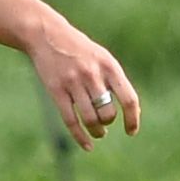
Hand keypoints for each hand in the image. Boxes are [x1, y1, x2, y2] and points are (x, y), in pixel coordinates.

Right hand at [23, 14, 140, 149]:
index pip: (128, 99)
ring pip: (90, 119)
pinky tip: (87, 146)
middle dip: (107, 122)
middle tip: (104, 123)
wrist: (46, 35)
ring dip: (96, 131)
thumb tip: (132, 111)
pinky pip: (70, 120)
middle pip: (107, 112)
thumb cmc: (79, 49)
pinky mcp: (56, 90)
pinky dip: (80, 137)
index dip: (132, 119)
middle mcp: (92, 74)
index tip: (131, 131)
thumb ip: (115, 81)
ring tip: (97, 132)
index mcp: (109, 66)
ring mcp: (73, 82)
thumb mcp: (102, 58)